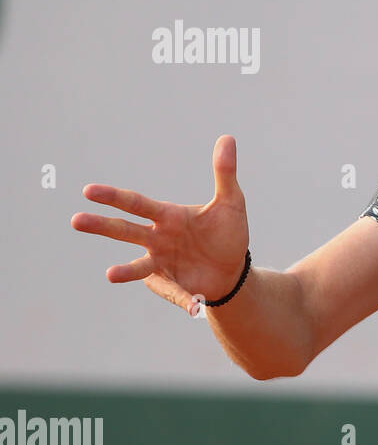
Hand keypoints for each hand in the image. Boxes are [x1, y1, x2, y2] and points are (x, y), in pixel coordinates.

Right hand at [71, 135, 250, 314]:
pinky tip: (194, 306)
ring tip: (110, 274)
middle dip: (102, 225)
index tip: (89, 190)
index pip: (137, 204)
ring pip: (139, 266)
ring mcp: (162, 264)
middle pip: (125, 231)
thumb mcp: (230, 201)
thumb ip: (225, 173)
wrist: (234, 267)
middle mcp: (157, 240)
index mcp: (167, 217)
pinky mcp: (174, 286)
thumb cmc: (225, 231)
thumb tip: (227, 138)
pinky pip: (178, 293)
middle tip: (76, 220)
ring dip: (125, 271)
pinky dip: (186, 300)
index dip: (115, 197)